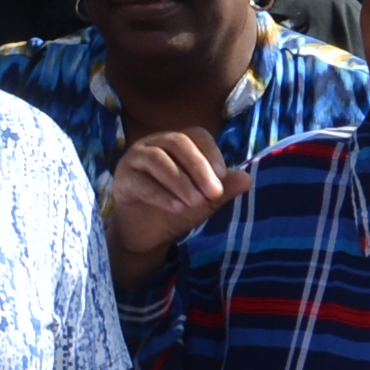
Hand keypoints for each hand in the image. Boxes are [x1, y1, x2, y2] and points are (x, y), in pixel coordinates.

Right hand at [103, 129, 238, 271]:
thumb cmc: (176, 209)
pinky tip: (177, 208)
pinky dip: (162, 195)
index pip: (196, 135)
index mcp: (176, 143)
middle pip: (177, 143)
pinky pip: (141, 182)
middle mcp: (153, 145)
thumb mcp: (205, 201)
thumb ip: (223, 190)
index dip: (211, 152)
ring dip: (180, 181)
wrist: (146, 235)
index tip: (222, 177)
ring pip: (157, 159)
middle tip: (213, 193)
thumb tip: (247, 179)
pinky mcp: (122, 180)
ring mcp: (134, 160)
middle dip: (198, 167)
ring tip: (195, 202)